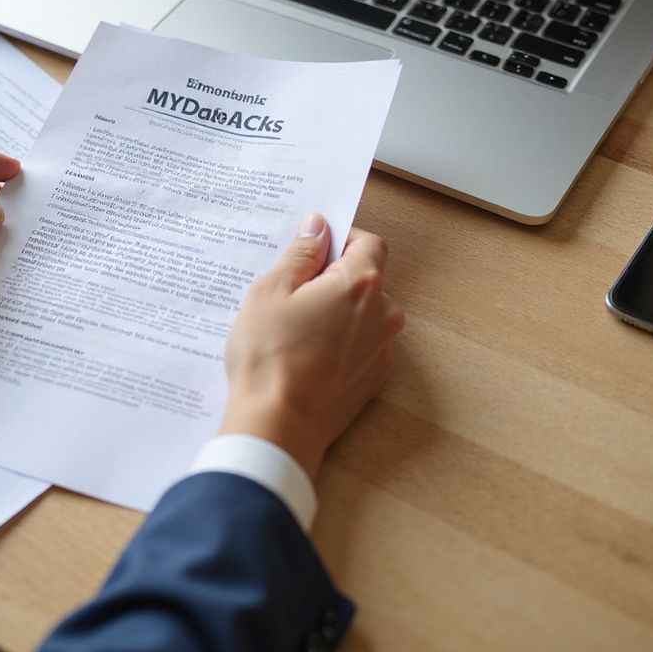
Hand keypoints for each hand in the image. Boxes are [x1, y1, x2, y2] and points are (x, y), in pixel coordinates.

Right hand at [220, 213, 403, 479]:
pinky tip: (306, 355)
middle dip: (335, 278)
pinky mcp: (373, 378)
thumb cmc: (270, 356)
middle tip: (293, 293)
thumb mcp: (271, 291)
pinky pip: (361, 344)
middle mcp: (383, 314)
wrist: (278, 426)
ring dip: (338, 311)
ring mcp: (382, 349)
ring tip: (295, 329)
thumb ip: (301, 253)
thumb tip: (318, 226)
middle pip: (367, 279)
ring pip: (363, 314)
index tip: (314, 249)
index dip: (342, 239)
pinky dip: (340, 341)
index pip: (369, 242)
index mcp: (361, 284)